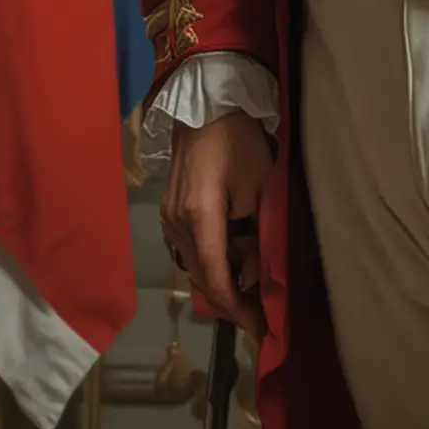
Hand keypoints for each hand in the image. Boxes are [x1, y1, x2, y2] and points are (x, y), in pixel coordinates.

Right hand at [160, 112, 272, 341]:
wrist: (206, 101)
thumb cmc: (237, 136)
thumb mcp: (258, 182)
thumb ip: (254, 232)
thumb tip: (250, 269)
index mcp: (199, 216)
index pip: (216, 276)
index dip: (237, 307)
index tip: (259, 328)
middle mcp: (176, 222)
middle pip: (202, 276)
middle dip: (230, 299)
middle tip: (259, 315)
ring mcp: (169, 216)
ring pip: (194, 264)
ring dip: (220, 280)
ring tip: (250, 290)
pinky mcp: (170, 208)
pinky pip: (189, 248)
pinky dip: (209, 261)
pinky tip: (230, 261)